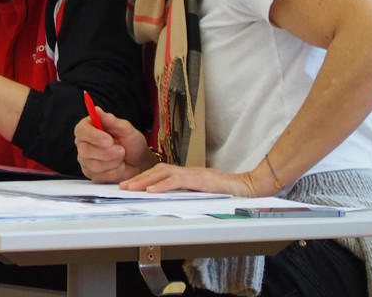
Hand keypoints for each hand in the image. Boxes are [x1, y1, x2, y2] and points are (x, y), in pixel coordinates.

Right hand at [74, 106, 151, 182]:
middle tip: (121, 150)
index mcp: (88, 128)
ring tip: (121, 156)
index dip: (93, 136)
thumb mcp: (125, 129)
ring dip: (113, 162)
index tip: (108, 140)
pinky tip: (119, 166)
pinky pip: (100, 176)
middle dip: (107, 153)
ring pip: (94, 165)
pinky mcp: (91, 174)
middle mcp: (83, 144)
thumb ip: (111, 120)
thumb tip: (96, 109)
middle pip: (85, 150)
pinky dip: (114, 172)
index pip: (81, 131)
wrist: (139, 161)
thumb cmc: (131, 142)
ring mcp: (85, 160)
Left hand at [120, 163, 258, 197]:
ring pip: (164, 173)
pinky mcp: (201, 180)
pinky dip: (162, 185)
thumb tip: (166, 200)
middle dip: (138, 179)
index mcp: (187, 175)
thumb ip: (186, 194)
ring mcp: (194, 174)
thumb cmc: (227, 193)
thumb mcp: (201, 194)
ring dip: (145, 181)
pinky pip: (178, 181)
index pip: (160, 173)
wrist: (248, 188)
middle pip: (157, 170)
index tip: (129, 185)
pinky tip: (151, 191)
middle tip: (123, 187)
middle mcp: (188, 172)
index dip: (143, 178)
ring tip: (131, 188)